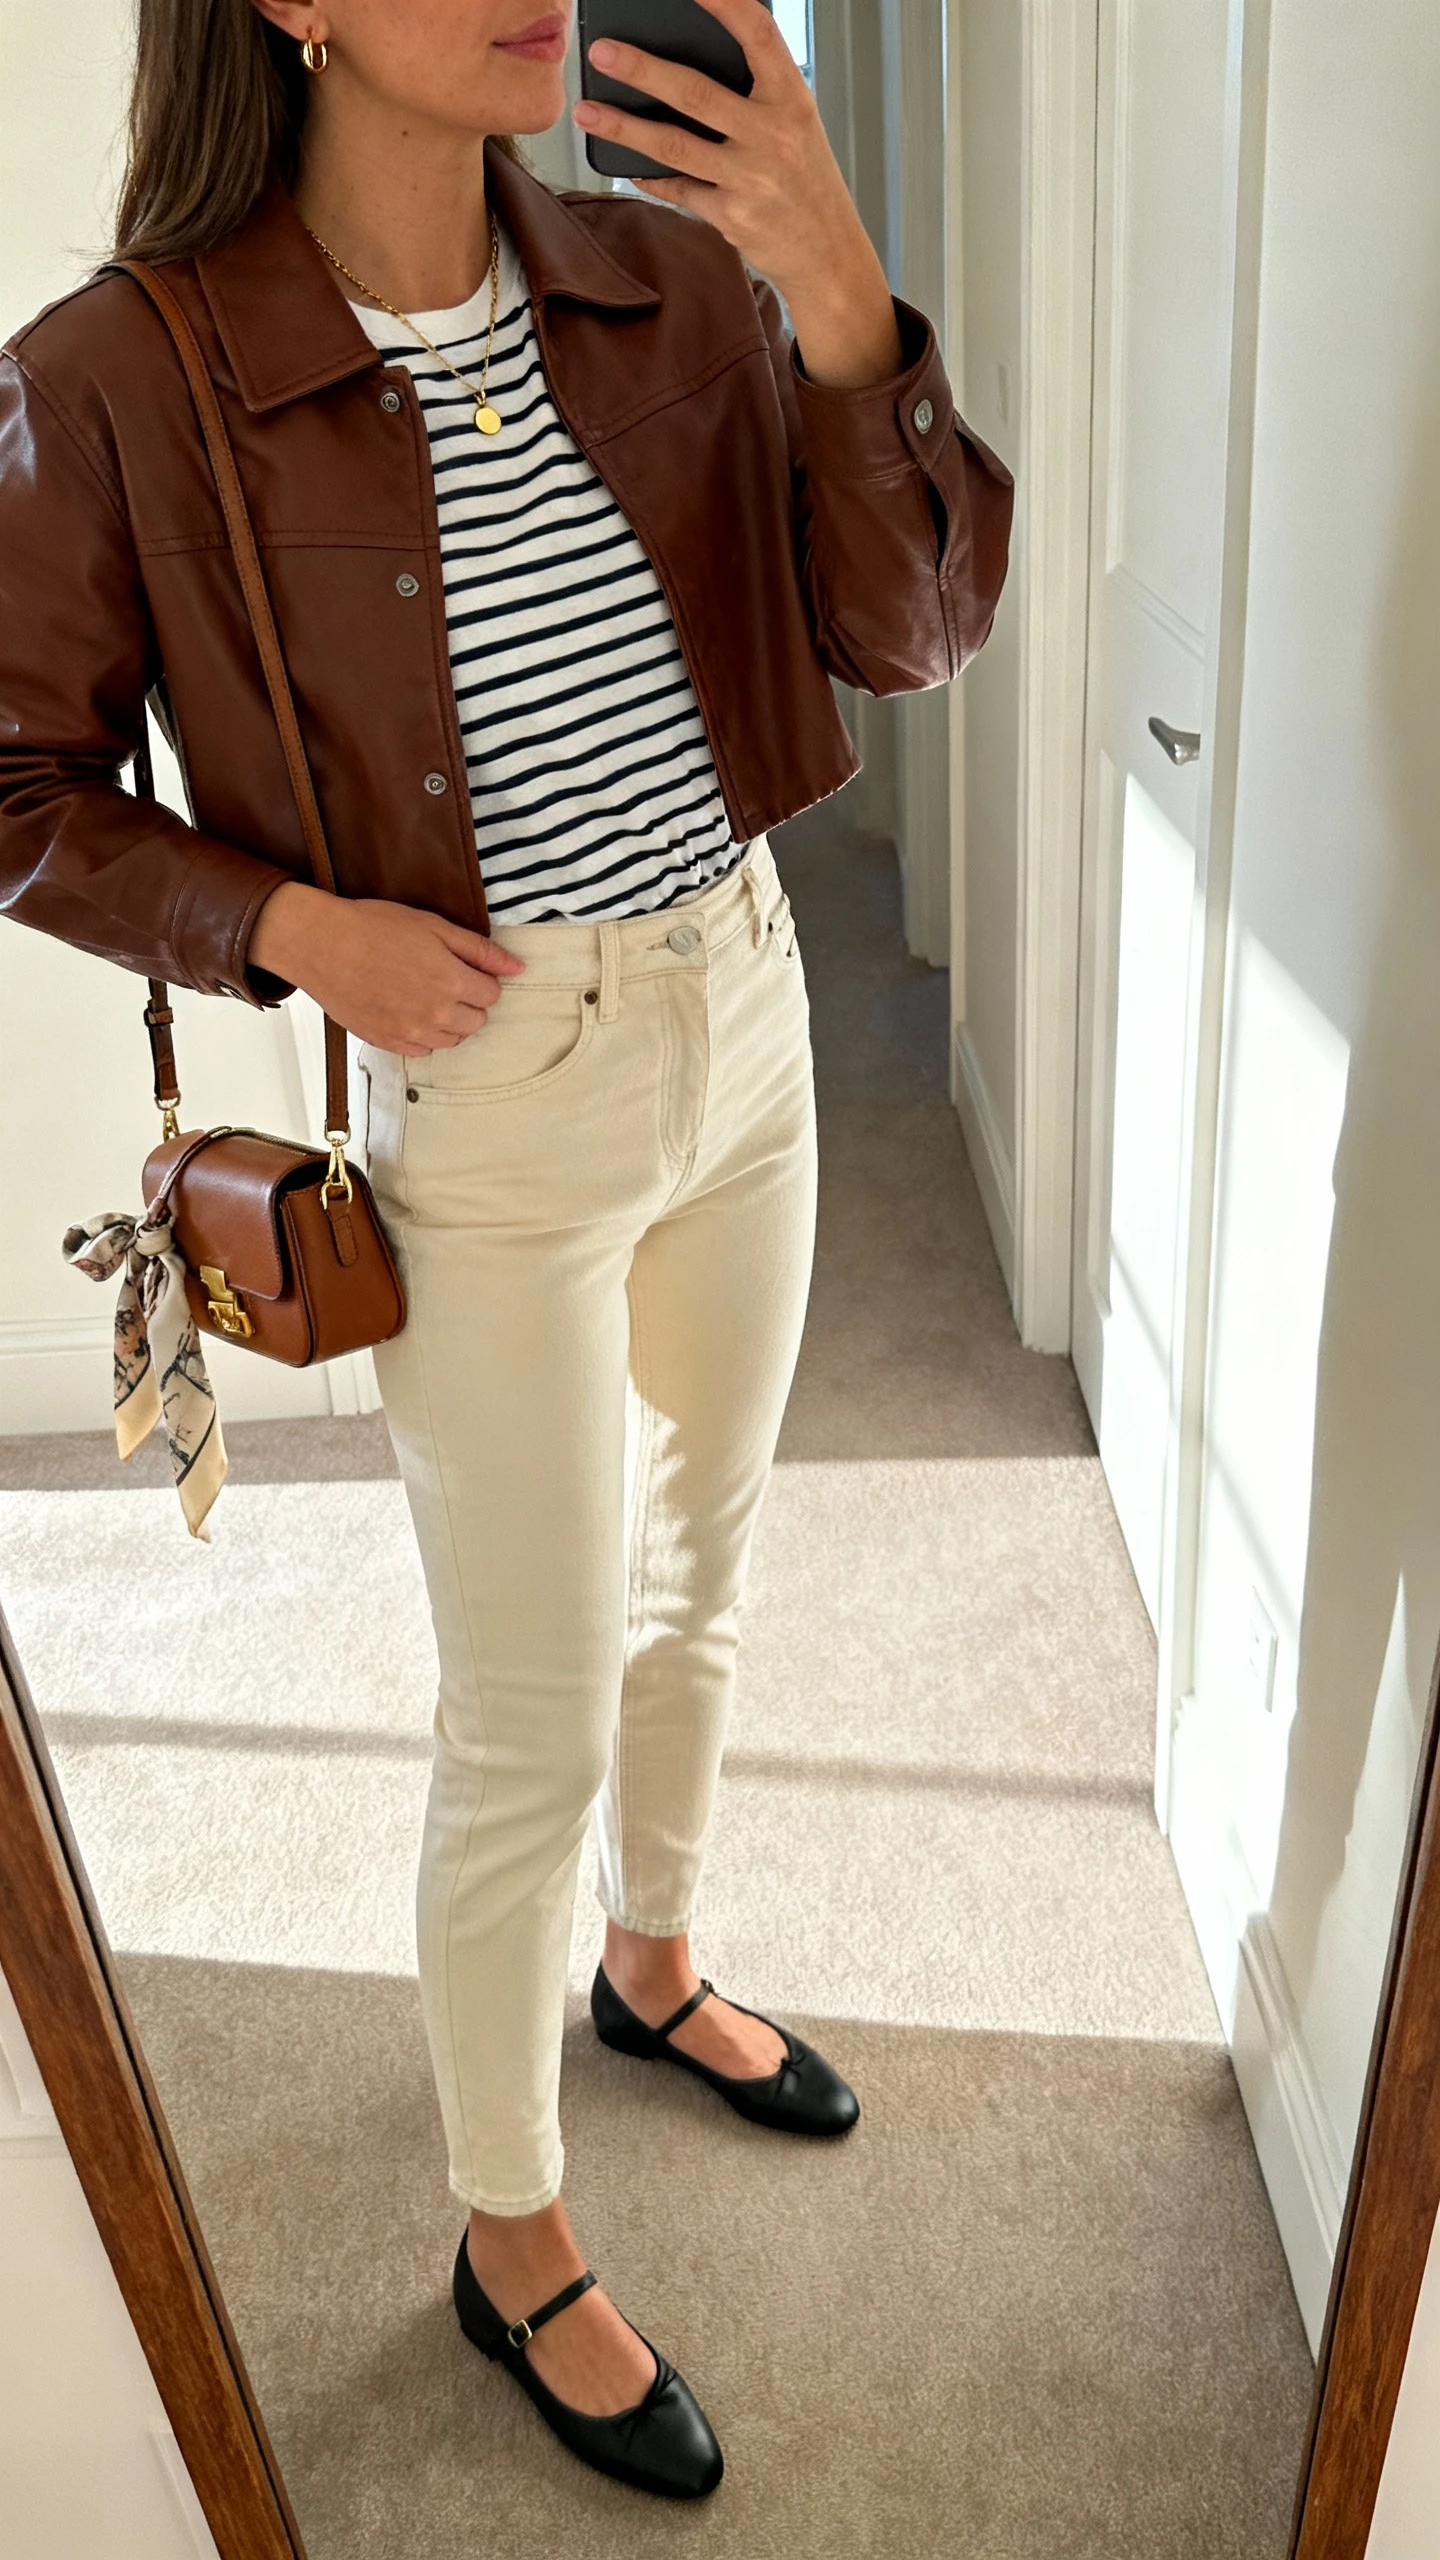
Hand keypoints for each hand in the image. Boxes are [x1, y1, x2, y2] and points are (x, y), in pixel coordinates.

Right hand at [249, 881, 525, 1053]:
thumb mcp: (434, 926)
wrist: (321, 944)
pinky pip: (422, 1050)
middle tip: (441, 978)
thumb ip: (480, 950)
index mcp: (452, 982)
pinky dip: (422, 1034)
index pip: (492, 994)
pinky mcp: (387, 1043)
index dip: (480, 978)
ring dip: (447, 1020)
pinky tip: (406, 1009)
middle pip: (476, 1021)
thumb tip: (518, 968)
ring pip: (451, 1039)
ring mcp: (410, 1033)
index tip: (461, 966)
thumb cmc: (374, 927)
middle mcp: (436, 1015)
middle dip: (468, 1001)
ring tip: (423, 993)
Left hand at [573, 0, 902, 389]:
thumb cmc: (807, 181)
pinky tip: (627, 164)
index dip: (723, 4)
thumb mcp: (797, 123)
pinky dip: (650, 176)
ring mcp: (750, 178)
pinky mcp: (731, 216)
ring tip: (588, 111)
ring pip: (674, 146)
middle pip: (696, 93)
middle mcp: (772, 136)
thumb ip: (756, 92)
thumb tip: (694, 58)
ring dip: (624, 128)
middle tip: (602, 52)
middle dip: (642, 70)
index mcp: (792, 99)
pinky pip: (679, 189)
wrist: (828, 253)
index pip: (756, 36)